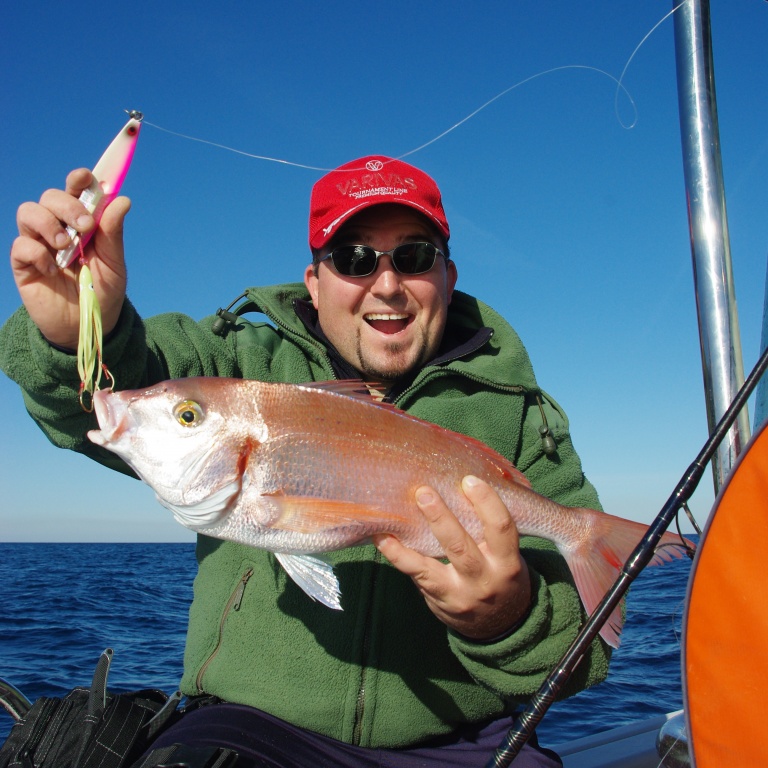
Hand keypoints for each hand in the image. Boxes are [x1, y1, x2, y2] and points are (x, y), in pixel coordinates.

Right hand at [11, 168, 129, 348]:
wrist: (88, 326)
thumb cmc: (102, 292)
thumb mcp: (114, 264)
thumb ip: (113, 234)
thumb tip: (121, 200)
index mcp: (82, 224)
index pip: (76, 191)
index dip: (79, 180)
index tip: (85, 178)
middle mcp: (58, 228)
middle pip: (50, 197)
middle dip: (67, 205)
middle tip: (84, 226)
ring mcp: (39, 244)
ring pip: (29, 212)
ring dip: (49, 224)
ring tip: (67, 247)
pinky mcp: (24, 264)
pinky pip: (21, 245)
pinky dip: (37, 253)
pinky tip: (53, 270)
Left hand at [374, 475, 531, 640]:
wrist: (500, 625)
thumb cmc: (502, 574)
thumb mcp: (509, 555)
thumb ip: (492, 529)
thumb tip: (464, 484)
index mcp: (508, 562)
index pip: (502, 529)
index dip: (487, 503)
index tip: (470, 480)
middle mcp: (484, 580)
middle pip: (461, 548)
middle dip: (441, 518)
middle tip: (424, 492)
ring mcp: (458, 593)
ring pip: (431, 566)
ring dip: (407, 542)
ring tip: (394, 514)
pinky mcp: (438, 600)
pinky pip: (414, 575)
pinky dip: (396, 555)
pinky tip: (382, 537)